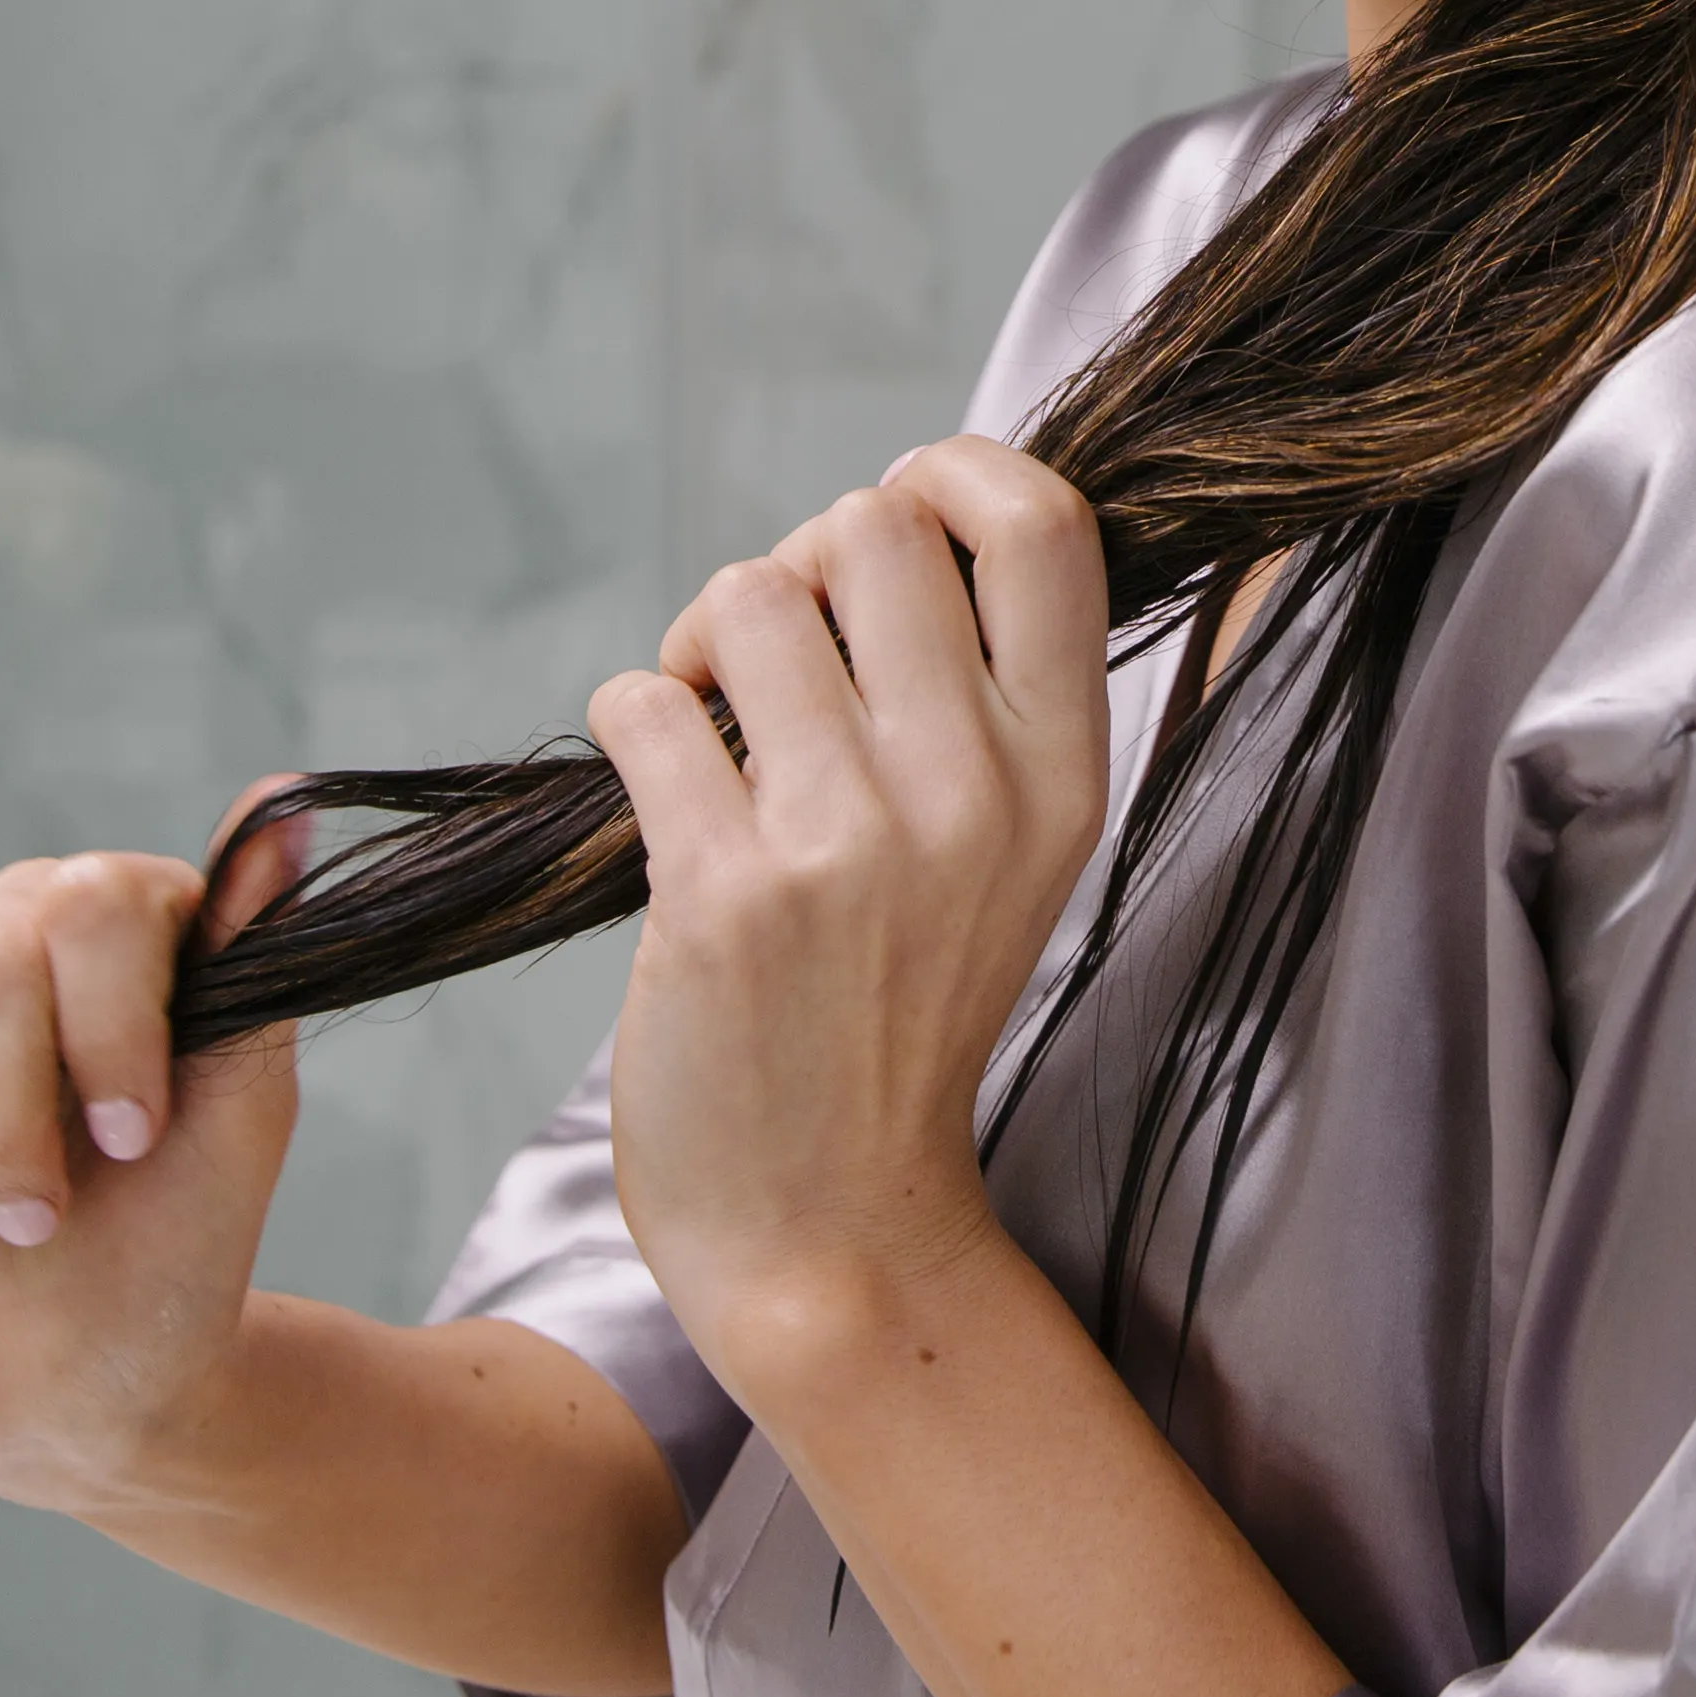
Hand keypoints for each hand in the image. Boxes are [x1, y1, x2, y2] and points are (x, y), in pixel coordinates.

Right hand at [0, 794, 307, 1512]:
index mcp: (135, 922)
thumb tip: (287, 803)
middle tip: (44, 1207)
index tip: (132, 1140)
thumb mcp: (240, 1115)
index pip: (91, 899)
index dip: (105, 1032)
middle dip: (8, 1116)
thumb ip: (254, 961)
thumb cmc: (172, 1243)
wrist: (72, 1382)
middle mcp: (19, 923)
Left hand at [590, 438, 1113, 1388]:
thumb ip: (985, 694)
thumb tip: (894, 513)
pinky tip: (660, 796)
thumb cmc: (901, 1012)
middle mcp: (974, 793)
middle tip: (775, 664)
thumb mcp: (1012, 851)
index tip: (895, 520)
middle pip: (868, 527)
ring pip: (743, 594)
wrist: (831, 1225)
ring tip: (710, 732)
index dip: (949, 471)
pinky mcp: (725, 891)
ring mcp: (851, 843)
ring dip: (700, 647)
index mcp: (1063, 771)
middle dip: (798, 568)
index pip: (1043, 520)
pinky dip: (631, 721)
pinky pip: (643, 702)